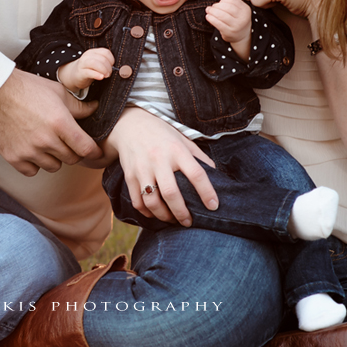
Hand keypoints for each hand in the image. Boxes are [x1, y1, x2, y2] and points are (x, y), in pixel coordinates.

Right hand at [0, 69, 102, 175]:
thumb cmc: (27, 88)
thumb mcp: (57, 92)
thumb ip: (78, 106)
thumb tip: (95, 109)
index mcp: (60, 123)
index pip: (86, 149)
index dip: (94, 152)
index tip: (94, 151)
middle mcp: (46, 140)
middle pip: (72, 159)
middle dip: (73, 151)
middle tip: (66, 140)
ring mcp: (29, 151)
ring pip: (54, 166)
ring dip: (54, 157)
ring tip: (46, 143)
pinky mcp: (13, 157)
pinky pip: (32, 171)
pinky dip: (34, 163)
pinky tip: (32, 149)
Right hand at [58, 48, 114, 91]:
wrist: (74, 75)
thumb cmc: (89, 69)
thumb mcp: (97, 63)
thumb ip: (105, 63)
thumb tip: (119, 68)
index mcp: (93, 52)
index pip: (105, 52)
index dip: (111, 60)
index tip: (112, 66)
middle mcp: (87, 56)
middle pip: (102, 58)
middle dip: (109, 67)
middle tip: (109, 73)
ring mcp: (83, 64)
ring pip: (94, 63)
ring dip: (103, 70)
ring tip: (106, 75)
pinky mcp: (80, 73)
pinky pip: (89, 72)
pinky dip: (96, 74)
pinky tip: (101, 77)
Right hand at [105, 107, 217, 225]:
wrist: (130, 125)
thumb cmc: (162, 134)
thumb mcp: (183, 139)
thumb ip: (199, 157)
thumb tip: (216, 177)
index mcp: (176, 150)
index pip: (196, 174)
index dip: (207, 192)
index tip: (214, 206)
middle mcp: (158, 159)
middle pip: (171, 193)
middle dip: (182, 213)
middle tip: (189, 222)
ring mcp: (142, 168)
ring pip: (152, 201)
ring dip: (164, 216)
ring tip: (172, 219)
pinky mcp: (129, 176)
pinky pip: (137, 201)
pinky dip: (146, 213)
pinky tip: (155, 213)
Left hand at [206, 0, 250, 42]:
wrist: (242, 36)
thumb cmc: (237, 21)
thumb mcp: (240, 11)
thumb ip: (231, 5)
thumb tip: (215, 4)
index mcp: (246, 9)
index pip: (233, 0)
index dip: (223, 0)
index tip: (219, 3)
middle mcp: (243, 17)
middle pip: (227, 7)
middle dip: (216, 6)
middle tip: (210, 7)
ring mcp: (236, 25)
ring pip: (222, 15)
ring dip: (212, 11)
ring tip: (208, 11)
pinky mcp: (229, 32)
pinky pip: (218, 24)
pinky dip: (211, 19)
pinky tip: (208, 17)